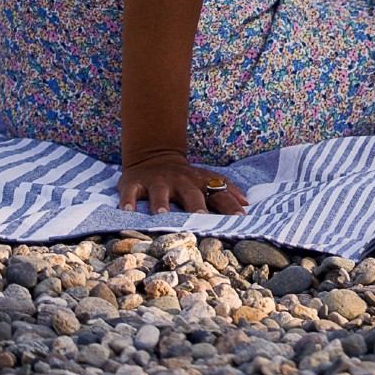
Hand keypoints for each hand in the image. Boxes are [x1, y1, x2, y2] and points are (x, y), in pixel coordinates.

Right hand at [118, 152, 246, 215]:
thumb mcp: (206, 180)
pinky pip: (130, 192)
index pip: (218, 192)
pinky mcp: (135, 183)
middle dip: (196, 205)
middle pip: (190, 193)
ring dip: (160, 203)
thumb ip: (226, 191)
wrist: (154, 156)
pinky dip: (128, 201)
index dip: (230, 203)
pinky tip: (127, 212)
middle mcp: (180, 182)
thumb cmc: (185, 178)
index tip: (241, 216)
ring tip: (161, 214)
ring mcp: (157, 182)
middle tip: (202, 218)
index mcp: (199, 182)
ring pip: (159, 192)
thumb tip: (247, 204)